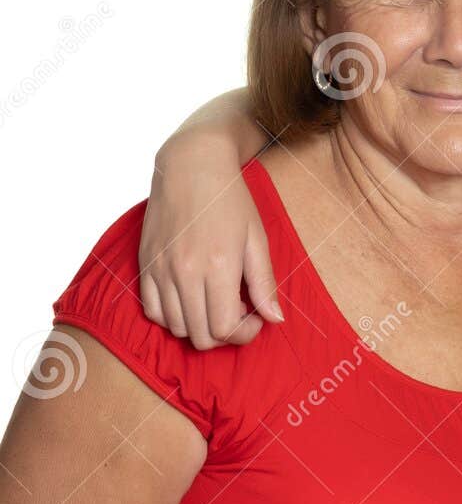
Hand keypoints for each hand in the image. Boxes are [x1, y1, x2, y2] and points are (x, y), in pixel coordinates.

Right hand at [139, 135, 280, 348]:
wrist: (191, 167)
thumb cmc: (231, 201)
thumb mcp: (257, 240)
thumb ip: (264, 283)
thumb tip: (275, 319)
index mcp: (218, 267)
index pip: (225, 328)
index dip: (244, 333)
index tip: (255, 319)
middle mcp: (184, 273)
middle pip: (200, 336)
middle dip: (225, 334)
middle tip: (239, 312)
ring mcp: (160, 270)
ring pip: (175, 327)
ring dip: (199, 327)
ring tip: (216, 303)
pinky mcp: (144, 265)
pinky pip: (151, 311)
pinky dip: (172, 317)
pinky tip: (191, 300)